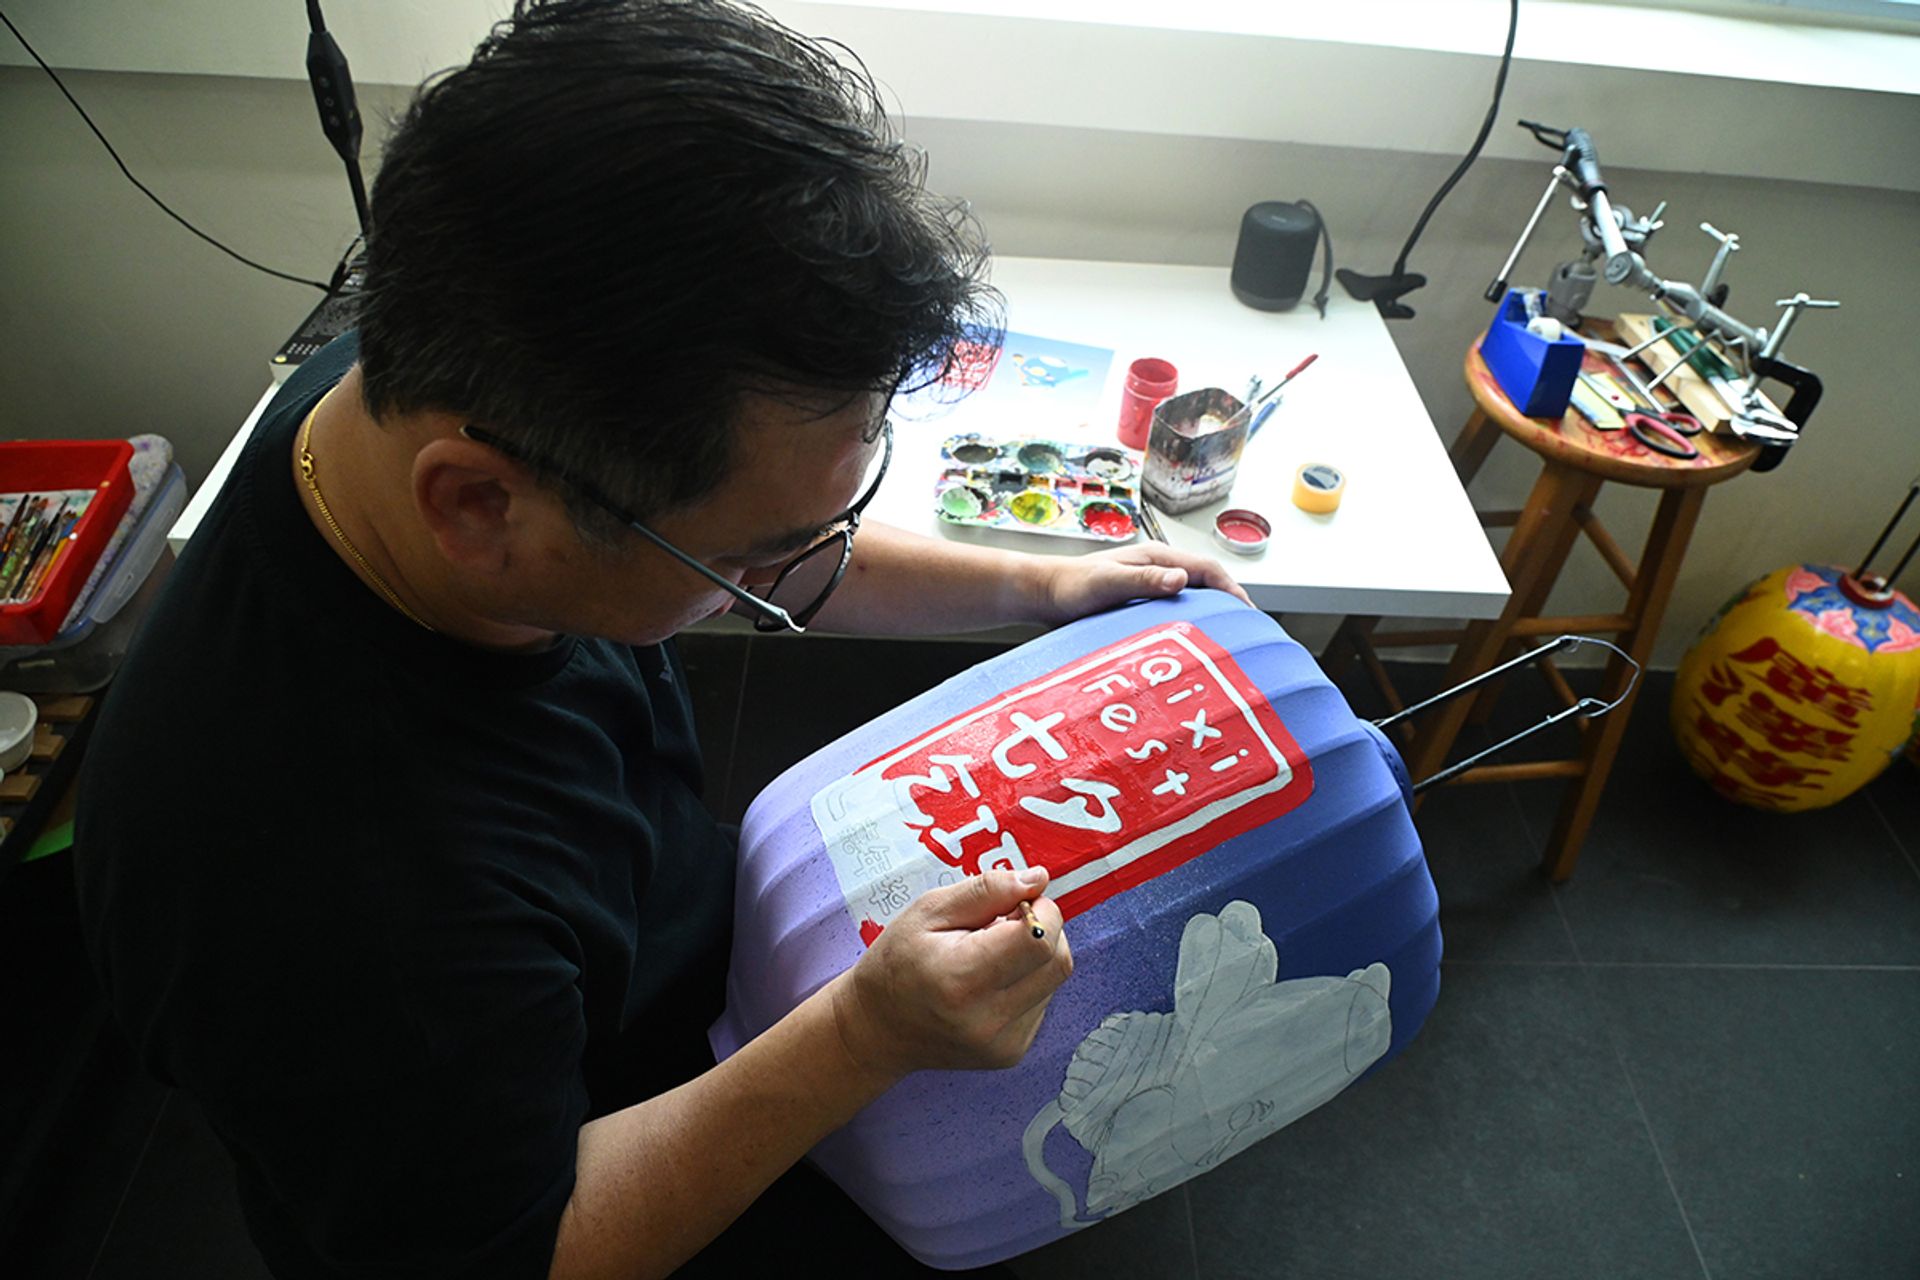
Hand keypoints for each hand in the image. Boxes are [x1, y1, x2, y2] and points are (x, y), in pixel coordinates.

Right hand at [830, 867, 1072, 1080]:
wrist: (878, 1029)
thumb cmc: (896, 963)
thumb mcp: (928, 911)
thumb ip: (987, 890)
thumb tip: (1038, 879)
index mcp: (961, 979)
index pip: (1039, 938)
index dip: (1039, 909)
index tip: (1013, 904)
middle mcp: (987, 1019)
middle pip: (1057, 960)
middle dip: (1043, 929)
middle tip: (1001, 925)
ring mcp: (1003, 1043)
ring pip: (1054, 979)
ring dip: (1034, 956)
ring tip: (989, 956)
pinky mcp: (1012, 1052)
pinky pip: (1042, 1001)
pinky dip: (1026, 981)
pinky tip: (991, 982)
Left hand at [1037, 543, 1252, 623]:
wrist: (1044, 594)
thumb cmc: (1071, 586)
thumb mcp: (1108, 582)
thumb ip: (1144, 580)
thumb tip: (1181, 578)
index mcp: (1156, 558)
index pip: (1207, 569)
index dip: (1232, 589)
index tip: (1248, 612)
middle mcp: (1157, 570)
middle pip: (1204, 585)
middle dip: (1228, 604)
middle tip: (1246, 632)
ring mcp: (1149, 587)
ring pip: (1191, 600)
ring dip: (1210, 616)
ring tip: (1225, 642)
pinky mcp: (1139, 604)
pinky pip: (1173, 613)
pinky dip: (1188, 625)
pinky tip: (1190, 646)